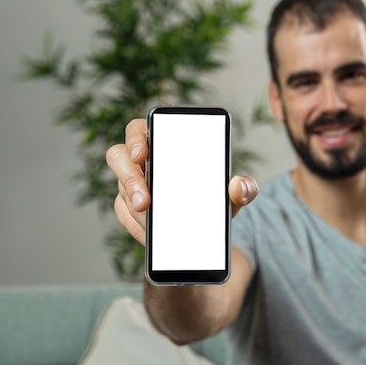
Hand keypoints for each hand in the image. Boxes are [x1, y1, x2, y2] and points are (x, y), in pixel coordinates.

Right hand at [106, 118, 258, 245]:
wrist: (212, 229)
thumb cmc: (219, 196)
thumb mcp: (238, 192)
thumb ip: (246, 187)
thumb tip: (237, 187)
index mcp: (166, 143)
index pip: (140, 130)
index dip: (136, 139)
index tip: (142, 154)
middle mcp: (144, 161)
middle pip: (119, 157)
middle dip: (129, 179)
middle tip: (145, 201)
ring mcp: (132, 185)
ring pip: (121, 190)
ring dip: (134, 207)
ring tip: (151, 220)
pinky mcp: (129, 209)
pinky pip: (125, 215)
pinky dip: (137, 226)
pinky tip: (151, 235)